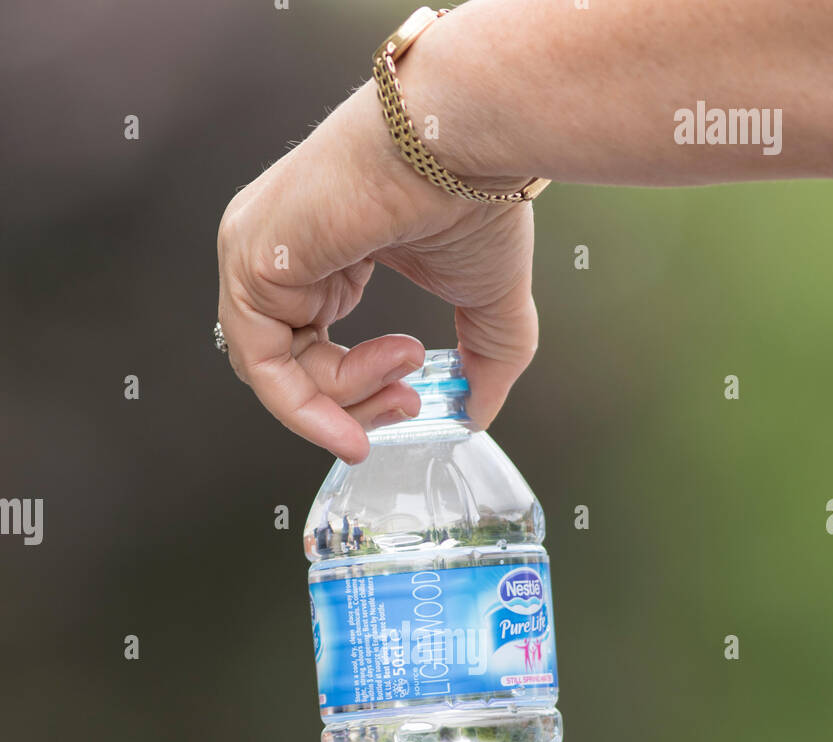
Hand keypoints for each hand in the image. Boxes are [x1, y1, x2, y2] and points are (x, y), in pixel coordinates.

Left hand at [216, 79, 538, 463]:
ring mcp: (258, 252)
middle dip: (356, 405)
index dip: (360, 394)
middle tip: (409, 404)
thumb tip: (477, 414)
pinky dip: (313, 399)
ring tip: (407, 370)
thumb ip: (483, 367)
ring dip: (351, 396)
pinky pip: (264, 366)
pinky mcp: (251, 261)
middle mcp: (280, 251)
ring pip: (278, 375)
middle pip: (291, 371)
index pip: (311, 352)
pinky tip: (379, 379)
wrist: (460, 141)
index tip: (410, 404)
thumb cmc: (469, 193)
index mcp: (322, 252)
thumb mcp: (488, 306)